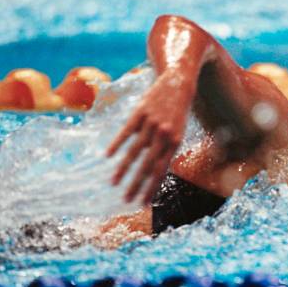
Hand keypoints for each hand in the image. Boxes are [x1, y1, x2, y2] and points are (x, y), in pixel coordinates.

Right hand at [107, 70, 194, 203]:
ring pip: (135, 151)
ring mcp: (151, 123)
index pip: (161, 171)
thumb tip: (154, 171)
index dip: (151, 188)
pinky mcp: (141, 112)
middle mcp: (164, 135)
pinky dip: (117, 144)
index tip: (143, 203)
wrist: (179, 83)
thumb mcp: (177, 132)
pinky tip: (108, 156)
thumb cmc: (178, 112)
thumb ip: (166, 149)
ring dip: (123, 169)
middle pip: (147, 165)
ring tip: (113, 183)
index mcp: (175, 142)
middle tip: (126, 200)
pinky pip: (126, 132)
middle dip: (136, 185)